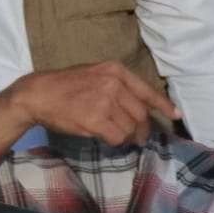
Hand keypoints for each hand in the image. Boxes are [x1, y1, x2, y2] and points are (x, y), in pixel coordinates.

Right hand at [8, 62, 179, 146]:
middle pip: (141, 114)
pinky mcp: (95, 119)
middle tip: (136, 138)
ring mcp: (105, 101)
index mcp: (115, 70)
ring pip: (130, 128)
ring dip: (125, 137)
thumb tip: (139, 108)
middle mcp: (113, 83)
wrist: (38, 94)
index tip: (175, 114)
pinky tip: (104, 137)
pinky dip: (114, 141)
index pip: (147, 91)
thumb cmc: (64, 86)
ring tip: (114, 135)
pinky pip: (117, 137)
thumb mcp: (94, 75)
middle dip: (141, 130)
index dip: (164, 105)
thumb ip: (117, 87)